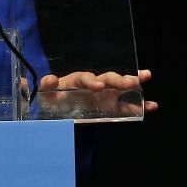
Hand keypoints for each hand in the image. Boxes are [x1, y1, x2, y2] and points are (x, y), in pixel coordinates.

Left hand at [36, 67, 157, 114]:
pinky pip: (127, 105)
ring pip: (119, 85)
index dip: (89, 81)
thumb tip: (34, 82)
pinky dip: (140, 105)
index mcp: (75, 81)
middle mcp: (93, 84)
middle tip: (125, 82)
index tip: (95, 86)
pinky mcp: (111, 107)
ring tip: (145, 77)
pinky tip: (152, 106)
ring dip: (131, 81)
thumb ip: (42, 89)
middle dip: (116, 79)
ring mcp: (104, 94)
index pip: (83, 78)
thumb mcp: (44, 96)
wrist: (59, 109)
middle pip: (106, 78)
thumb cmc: (52, 99)